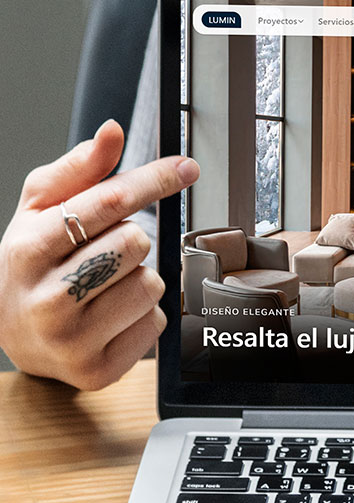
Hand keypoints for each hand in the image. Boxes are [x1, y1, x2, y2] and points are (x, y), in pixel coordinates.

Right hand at [0, 120, 198, 389]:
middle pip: (135, 243)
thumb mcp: (40, 210)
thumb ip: (80, 169)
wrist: (13, 335)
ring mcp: (70, 341)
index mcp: (27, 250)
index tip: (187, 167)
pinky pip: (156, 323)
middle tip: (102, 252)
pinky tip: (110, 316)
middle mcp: (45, 299)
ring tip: (103, 286)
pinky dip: (144, 315)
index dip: (154, 179)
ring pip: (151, 284)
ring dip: (139, 278)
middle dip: (130, 239)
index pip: (108, 203)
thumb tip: (112, 131)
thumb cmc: (32, 263)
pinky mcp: (97, 371)